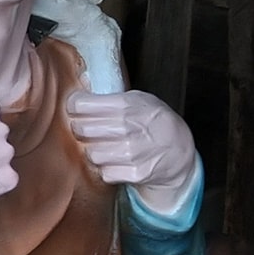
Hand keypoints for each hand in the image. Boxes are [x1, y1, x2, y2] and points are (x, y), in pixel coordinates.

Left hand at [65, 90, 197, 213]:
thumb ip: (109, 95)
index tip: (75, 109)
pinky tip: (116, 161)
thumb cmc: (154, 121)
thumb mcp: (138, 99)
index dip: (73, 106)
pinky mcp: (136, 172)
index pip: (81, 104)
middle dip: (81, 129)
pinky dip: (108, 169)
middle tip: (88, 129)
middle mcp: (129, 127)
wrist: (179, 149)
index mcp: (127, 105)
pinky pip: (105, 172)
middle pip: (81, 129)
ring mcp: (133, 152)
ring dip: (94, 151)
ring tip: (105, 146)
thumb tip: (79, 81)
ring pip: (91, 153)